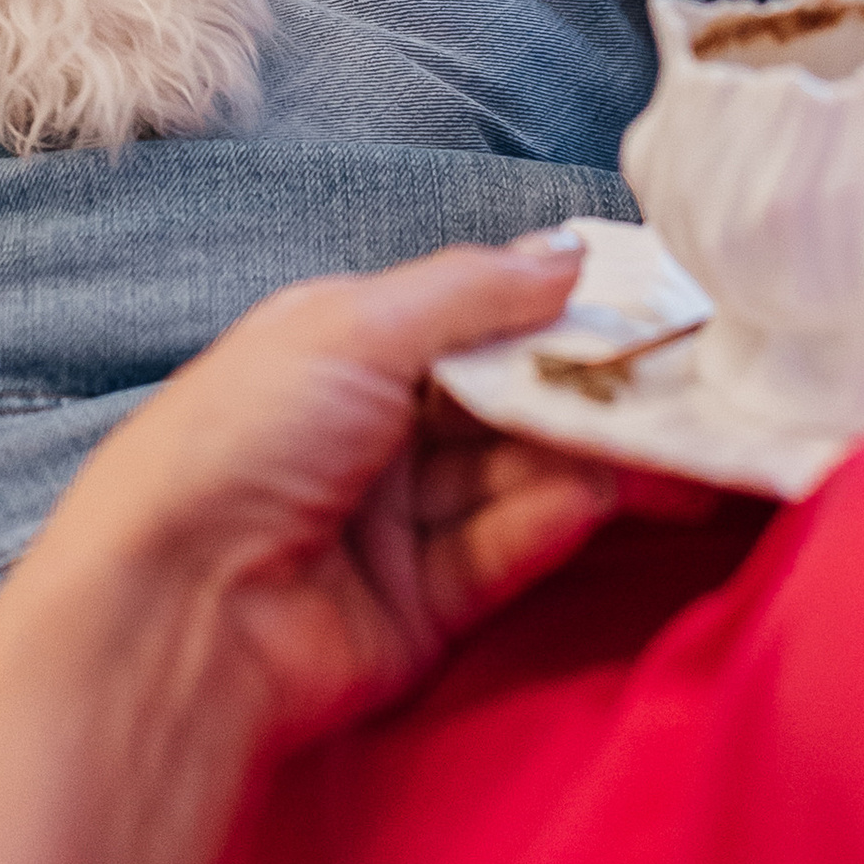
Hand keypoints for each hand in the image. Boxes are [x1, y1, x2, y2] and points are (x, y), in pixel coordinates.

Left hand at [31, 238, 614, 756]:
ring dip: (590, 456)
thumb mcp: (352, 328)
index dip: (555, 314)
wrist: (175, 609)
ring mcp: (396, 521)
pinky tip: (598, 495)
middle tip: (688, 379)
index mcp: (342, 348)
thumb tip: (570, 253)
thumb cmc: (238, 440)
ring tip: (670, 440)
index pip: (473, 322)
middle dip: (590, 390)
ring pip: (518, 475)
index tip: (645, 306)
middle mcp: (372, 430)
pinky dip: (552, 521)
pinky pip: (504, 550)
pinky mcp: (421, 605)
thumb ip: (472, 292)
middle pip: (506, 403)